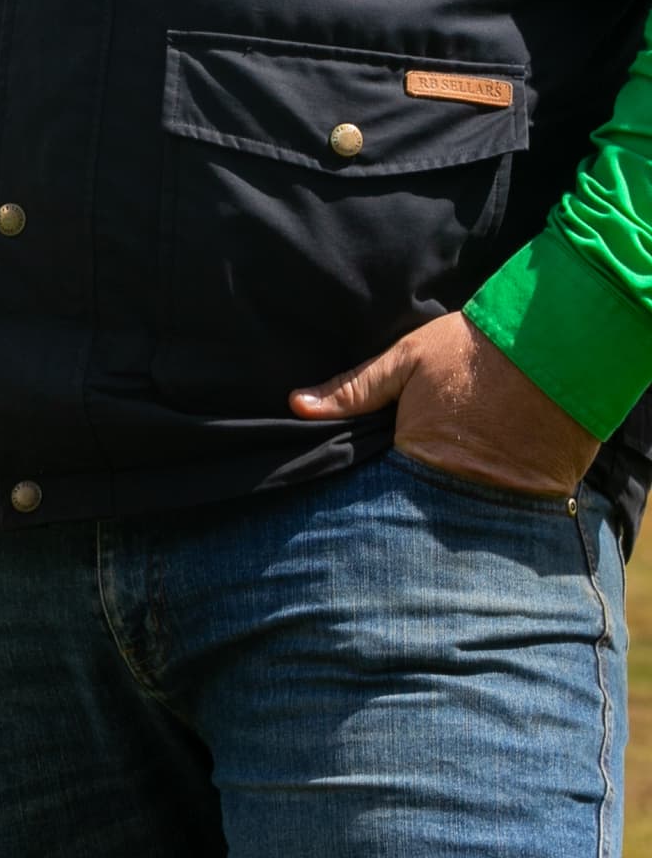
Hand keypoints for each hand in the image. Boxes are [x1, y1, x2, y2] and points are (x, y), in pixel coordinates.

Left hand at [292, 312, 597, 498]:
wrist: (561, 345)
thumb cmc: (475, 349)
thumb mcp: (408, 360)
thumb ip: (355, 388)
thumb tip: (296, 405)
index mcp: (420, 455)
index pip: (382, 490)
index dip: (374, 490)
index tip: (354, 499)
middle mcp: (462, 484)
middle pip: (424, 509)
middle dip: (410, 507)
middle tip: (396, 507)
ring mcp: (505, 492)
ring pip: (467, 513)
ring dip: (456, 507)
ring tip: (443, 499)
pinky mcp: (544, 491)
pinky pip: (511, 509)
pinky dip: (499, 500)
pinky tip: (488, 487)